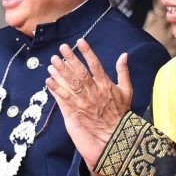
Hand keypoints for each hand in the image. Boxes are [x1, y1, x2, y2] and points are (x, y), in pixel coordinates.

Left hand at [46, 39, 134, 168]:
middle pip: (80, 72)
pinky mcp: (77, 111)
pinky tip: (48, 81)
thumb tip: (123, 55)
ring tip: (52, 61)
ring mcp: (85, 102)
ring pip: (71, 84)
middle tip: (62, 48)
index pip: (96, 65)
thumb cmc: (121, 112)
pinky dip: (56, 89)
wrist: (115, 134)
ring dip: (61, 72)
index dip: (87, 52)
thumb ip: (123, 72)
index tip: (80, 42)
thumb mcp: (127, 90)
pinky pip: (64, 98)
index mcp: (106, 84)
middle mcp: (94, 91)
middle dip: (70, 59)